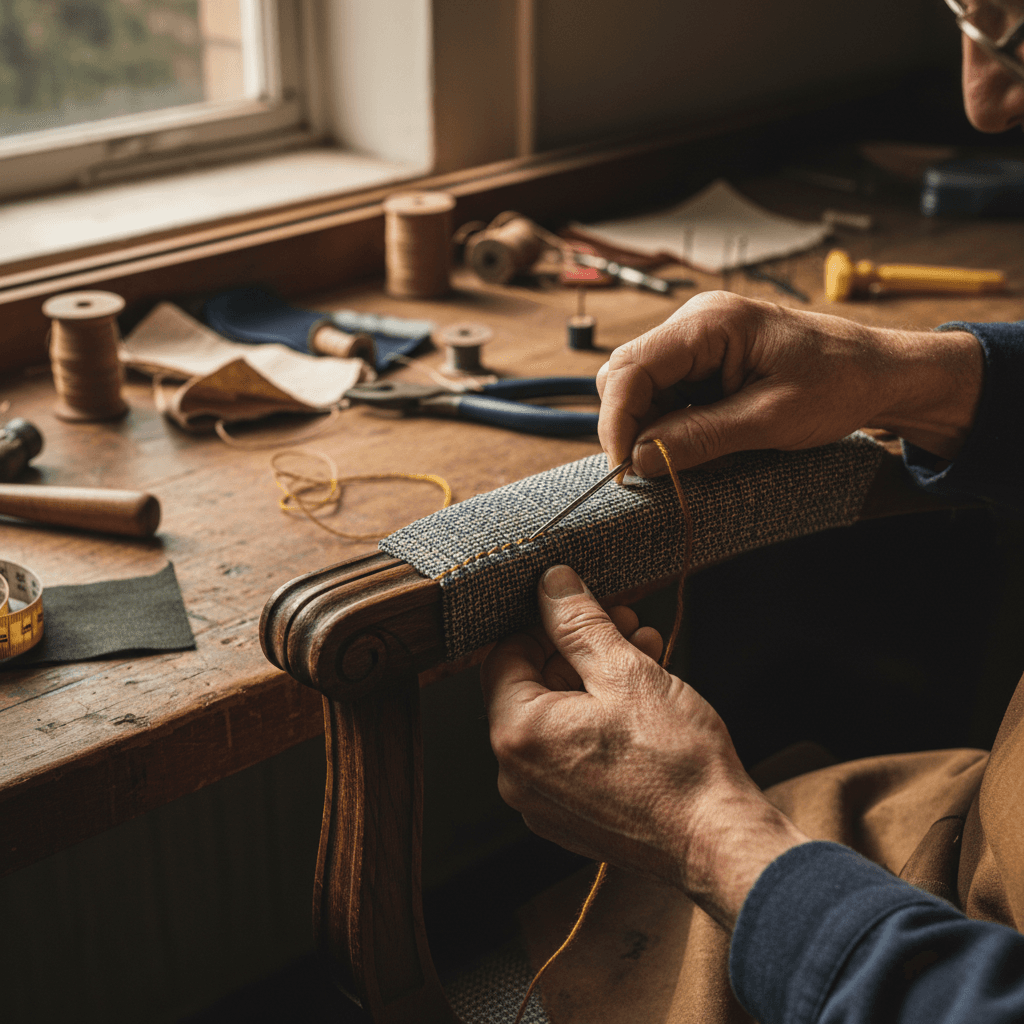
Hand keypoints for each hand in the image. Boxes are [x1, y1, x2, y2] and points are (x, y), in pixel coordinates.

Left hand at [480, 564, 808, 929]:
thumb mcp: (626, 672)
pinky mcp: (571, 817)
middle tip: (625, 622)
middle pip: (533, 686)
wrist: (718, 841)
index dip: (544, 622)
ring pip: (557, 718)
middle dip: (579, 647)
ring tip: (645, 651)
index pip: (504, 656)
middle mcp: (516, 774)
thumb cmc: (675, 763)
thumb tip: (551, 583)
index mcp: (517, 734)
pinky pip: (571, 753)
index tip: (580, 606)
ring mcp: (542, 801)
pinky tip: (642, 697)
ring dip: (596, 678)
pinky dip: (599, 720)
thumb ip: (579, 622)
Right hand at [596, 291, 982, 476]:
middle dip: (632, 426)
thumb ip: (699, 438)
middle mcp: (696, 323)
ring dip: (655, 430)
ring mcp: (700, 341)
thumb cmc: (839, 384)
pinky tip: (707, 443)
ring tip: (695, 457)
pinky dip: (675, 426)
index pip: (630, 368)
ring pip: (643, 390)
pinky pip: (669, 396)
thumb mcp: (769, 420)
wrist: (882, 373)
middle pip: (626, 376)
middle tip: (657, 470)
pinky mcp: (707, 361)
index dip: (616, 420)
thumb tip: (639, 460)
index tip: (625, 467)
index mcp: (710, 323)